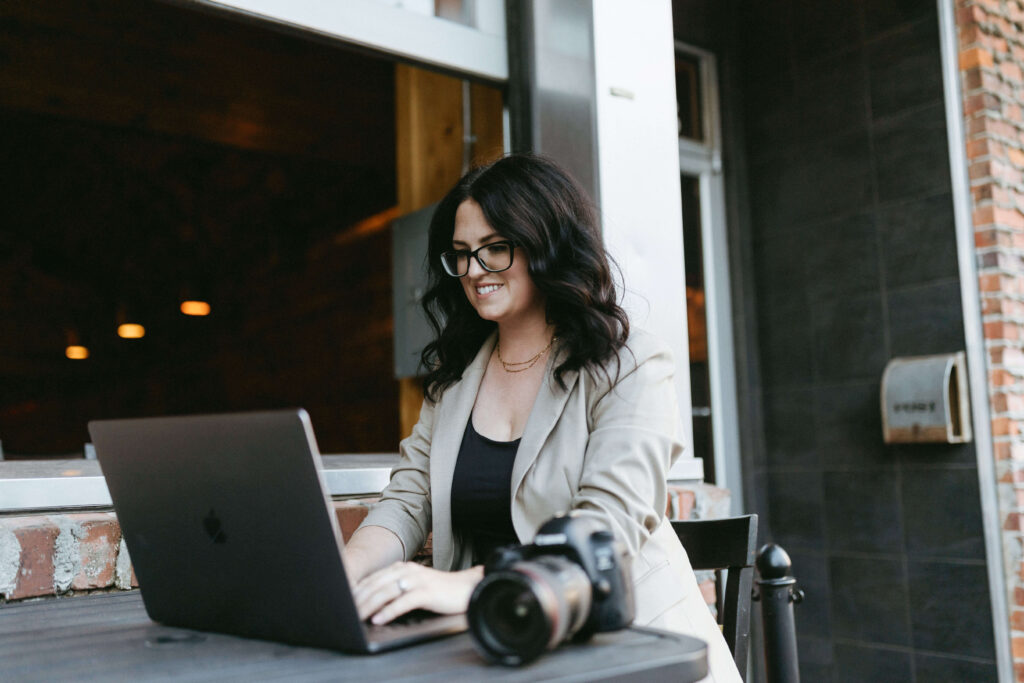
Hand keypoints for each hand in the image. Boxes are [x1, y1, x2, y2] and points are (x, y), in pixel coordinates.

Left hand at [353, 561, 483, 624]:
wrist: (468, 589)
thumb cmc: (440, 591)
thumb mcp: (416, 585)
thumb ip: (398, 588)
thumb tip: (375, 601)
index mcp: (403, 567)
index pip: (374, 578)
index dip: (358, 590)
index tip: (345, 601)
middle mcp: (408, 570)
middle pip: (377, 584)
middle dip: (359, 598)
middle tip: (346, 611)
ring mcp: (418, 580)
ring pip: (386, 591)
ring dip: (369, 605)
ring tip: (357, 616)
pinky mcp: (427, 592)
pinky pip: (403, 602)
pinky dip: (388, 611)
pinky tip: (379, 619)